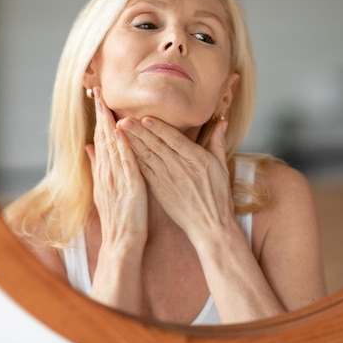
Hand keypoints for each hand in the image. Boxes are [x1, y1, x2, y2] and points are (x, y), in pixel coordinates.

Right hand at [85, 87, 147, 246]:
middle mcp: (108, 171)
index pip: (100, 138)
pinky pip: (125, 162)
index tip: (98, 97)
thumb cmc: (118, 217)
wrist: (121, 241)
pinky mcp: (129, 186)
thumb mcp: (105, 189)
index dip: (99, 117)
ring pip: (111, 145)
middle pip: (102, 136)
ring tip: (105, 101)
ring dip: (108, 123)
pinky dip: (122, 145)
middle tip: (98, 88)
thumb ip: (98, 166)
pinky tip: (120, 130)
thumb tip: (88, 146)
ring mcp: (116, 178)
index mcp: (104, 171)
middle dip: (100, 112)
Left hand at [120, 116, 234, 244]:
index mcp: (196, 159)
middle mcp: (179, 168)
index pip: (174, 139)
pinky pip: (144, 172)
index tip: (145, 117)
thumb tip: (222, 122)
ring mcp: (167, 180)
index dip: (159, 128)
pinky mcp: (159, 190)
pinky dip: (133, 160)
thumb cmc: (218, 196)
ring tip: (120, 130)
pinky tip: (123, 151)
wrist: (210, 225)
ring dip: (132, 143)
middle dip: (139, 131)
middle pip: (156, 146)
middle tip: (123, 119)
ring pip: (146, 157)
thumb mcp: (222, 167)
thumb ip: (218, 142)